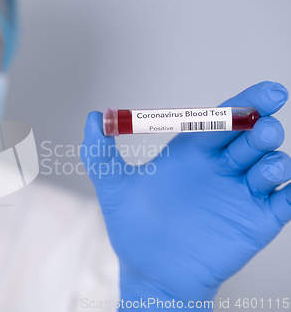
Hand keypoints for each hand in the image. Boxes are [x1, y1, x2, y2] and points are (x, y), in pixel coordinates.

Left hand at [82, 82, 290, 310]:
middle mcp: (221, 167)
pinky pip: (285, 200)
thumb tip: (95, 116)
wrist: (152, 273)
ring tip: (265, 161)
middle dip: (263, 125)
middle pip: (252, 136)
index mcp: (193, 151)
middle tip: (266, 122)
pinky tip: (287, 187)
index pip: (223, 119)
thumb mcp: (113, 188)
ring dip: (274, 158)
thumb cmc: (133, 228)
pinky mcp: (258, 221)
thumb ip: (102, 152)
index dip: (245, 103)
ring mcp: (241, 193)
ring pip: (272, 164)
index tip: (266, 92)